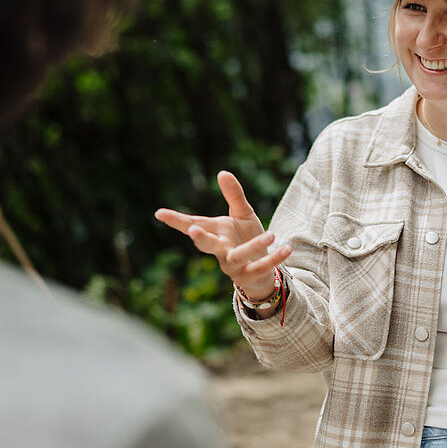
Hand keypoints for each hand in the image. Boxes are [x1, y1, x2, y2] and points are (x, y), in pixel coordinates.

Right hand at [154, 171, 290, 298]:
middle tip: (193, 231)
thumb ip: (234, 195)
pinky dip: (275, 258)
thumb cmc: (246, 239)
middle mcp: (219, 250)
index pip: (192, 225)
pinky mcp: (250, 275)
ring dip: (254, 246)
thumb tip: (222, 172)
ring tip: (271, 234)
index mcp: (215, 233)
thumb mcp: (242, 215)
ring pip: (239, 256)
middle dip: (200, 238)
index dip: (175, 220)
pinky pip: (262, 267)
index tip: (159, 213)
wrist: (261, 271)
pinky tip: (287, 247)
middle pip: (206, 245)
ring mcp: (233, 265)